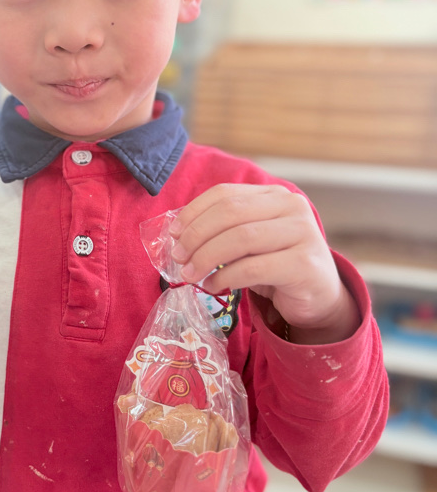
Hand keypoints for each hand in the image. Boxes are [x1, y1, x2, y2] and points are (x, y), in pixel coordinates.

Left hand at [169, 184, 359, 344]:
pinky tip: (213, 286)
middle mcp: (293, 207)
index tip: (173, 233)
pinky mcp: (305, 264)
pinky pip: (254, 267)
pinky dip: (226, 277)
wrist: (318, 297)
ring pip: (241, 238)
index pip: (225, 194)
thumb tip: (178, 234)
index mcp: (275, 195)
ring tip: (190, 275)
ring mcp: (303, 233)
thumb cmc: (276, 265)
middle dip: (197, 235)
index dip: (194, 212)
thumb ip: (224, 230)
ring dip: (207, 257)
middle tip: (178, 257)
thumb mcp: (250, 241)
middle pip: (231, 213)